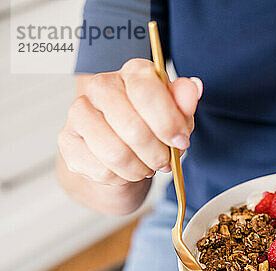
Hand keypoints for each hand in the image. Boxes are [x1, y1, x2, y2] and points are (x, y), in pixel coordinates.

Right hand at [58, 58, 202, 184]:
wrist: (123, 152)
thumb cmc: (153, 128)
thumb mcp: (177, 117)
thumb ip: (184, 103)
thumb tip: (193, 87)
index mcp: (133, 73)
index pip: (147, 93)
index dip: (168, 124)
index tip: (181, 141)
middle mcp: (101, 85)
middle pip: (132, 127)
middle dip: (156, 153)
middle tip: (164, 161)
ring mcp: (79, 112)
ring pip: (115, 152)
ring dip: (140, 168)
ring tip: (147, 167)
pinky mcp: (68, 140)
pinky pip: (100, 169)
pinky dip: (121, 178)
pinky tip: (127, 170)